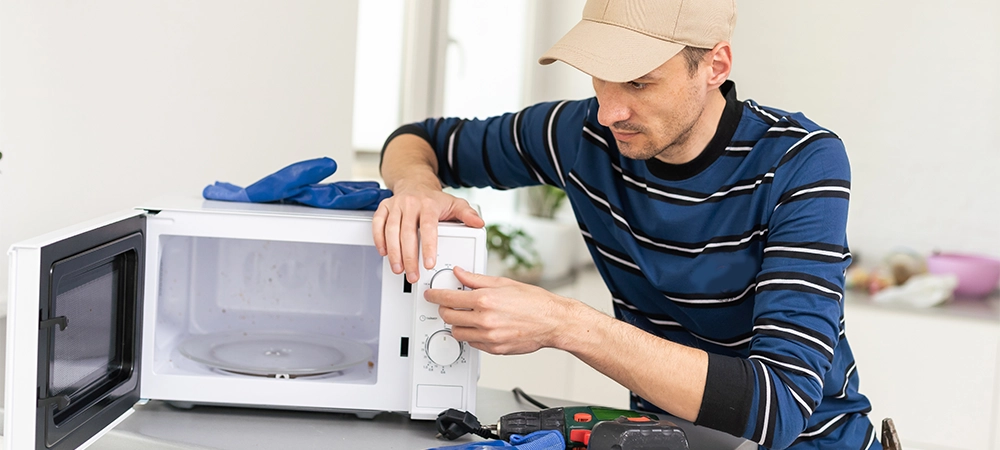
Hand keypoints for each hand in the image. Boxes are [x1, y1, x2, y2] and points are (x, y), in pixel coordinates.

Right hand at [372, 181, 483, 282]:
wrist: (415, 183)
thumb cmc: (435, 199)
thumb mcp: (455, 204)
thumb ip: (467, 215)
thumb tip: (479, 223)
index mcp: (429, 204)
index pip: (428, 227)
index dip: (428, 246)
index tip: (429, 263)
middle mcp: (411, 203)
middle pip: (407, 233)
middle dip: (409, 257)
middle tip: (413, 274)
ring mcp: (396, 205)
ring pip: (391, 230)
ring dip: (394, 252)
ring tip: (398, 269)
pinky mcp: (384, 207)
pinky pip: (377, 223)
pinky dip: (379, 239)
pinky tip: (384, 252)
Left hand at [423, 267, 580, 354]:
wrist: (553, 322)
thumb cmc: (534, 302)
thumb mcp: (503, 283)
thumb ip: (476, 279)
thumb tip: (460, 273)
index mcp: (485, 300)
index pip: (448, 298)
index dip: (435, 296)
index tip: (431, 294)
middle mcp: (485, 320)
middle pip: (448, 317)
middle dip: (444, 310)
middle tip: (447, 305)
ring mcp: (489, 337)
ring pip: (457, 333)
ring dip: (457, 324)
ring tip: (466, 316)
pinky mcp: (494, 349)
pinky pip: (472, 344)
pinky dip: (471, 336)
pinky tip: (479, 327)